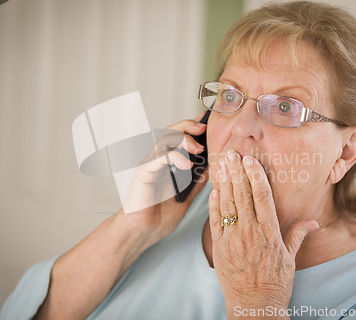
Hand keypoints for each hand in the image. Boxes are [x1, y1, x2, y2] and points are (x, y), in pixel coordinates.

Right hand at [116, 111, 208, 243]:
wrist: (142, 233)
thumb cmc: (159, 216)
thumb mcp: (186, 197)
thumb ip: (197, 182)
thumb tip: (213, 167)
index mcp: (167, 163)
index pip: (178, 137)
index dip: (192, 127)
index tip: (208, 122)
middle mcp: (157, 160)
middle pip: (170, 131)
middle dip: (188, 126)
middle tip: (203, 130)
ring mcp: (149, 165)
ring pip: (164, 139)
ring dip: (182, 139)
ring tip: (198, 148)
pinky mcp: (144, 173)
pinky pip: (159, 158)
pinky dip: (174, 157)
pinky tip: (187, 164)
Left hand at [208, 150, 317, 317]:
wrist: (254, 307)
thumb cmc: (275, 284)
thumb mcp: (290, 259)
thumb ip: (297, 236)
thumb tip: (313, 222)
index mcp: (269, 232)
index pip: (262, 197)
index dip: (255, 176)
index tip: (250, 160)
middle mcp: (251, 232)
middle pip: (243, 196)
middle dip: (237, 172)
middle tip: (232, 154)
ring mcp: (233, 240)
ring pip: (228, 205)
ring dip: (224, 183)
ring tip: (222, 165)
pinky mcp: (220, 248)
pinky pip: (216, 222)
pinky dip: (214, 205)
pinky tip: (213, 191)